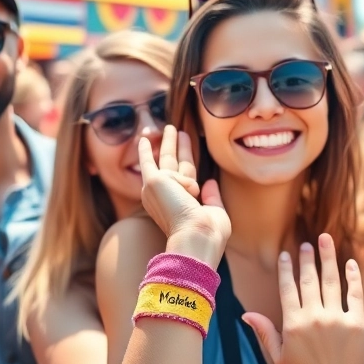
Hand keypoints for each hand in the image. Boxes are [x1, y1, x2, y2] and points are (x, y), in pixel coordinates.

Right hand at [139, 124, 230, 266]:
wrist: (196, 236)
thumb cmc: (208, 232)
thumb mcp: (214, 212)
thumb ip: (211, 197)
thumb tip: (209, 182)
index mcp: (180, 205)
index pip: (183, 179)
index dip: (185, 163)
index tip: (184, 154)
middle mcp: (166, 197)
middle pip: (173, 164)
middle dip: (175, 147)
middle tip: (175, 130)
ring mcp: (158, 189)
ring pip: (167, 158)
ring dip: (170, 142)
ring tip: (173, 128)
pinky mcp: (154, 181)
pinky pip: (154, 162)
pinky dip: (149, 153)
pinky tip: (149, 144)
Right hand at [242, 233, 363, 363]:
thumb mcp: (279, 358)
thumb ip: (265, 332)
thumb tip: (246, 315)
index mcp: (293, 324)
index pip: (288, 289)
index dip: (286, 270)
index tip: (286, 254)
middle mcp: (314, 317)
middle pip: (309, 280)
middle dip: (307, 259)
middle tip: (307, 244)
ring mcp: (337, 319)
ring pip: (332, 281)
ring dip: (328, 258)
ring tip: (326, 240)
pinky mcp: (357, 323)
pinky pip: (354, 294)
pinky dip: (353, 277)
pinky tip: (350, 263)